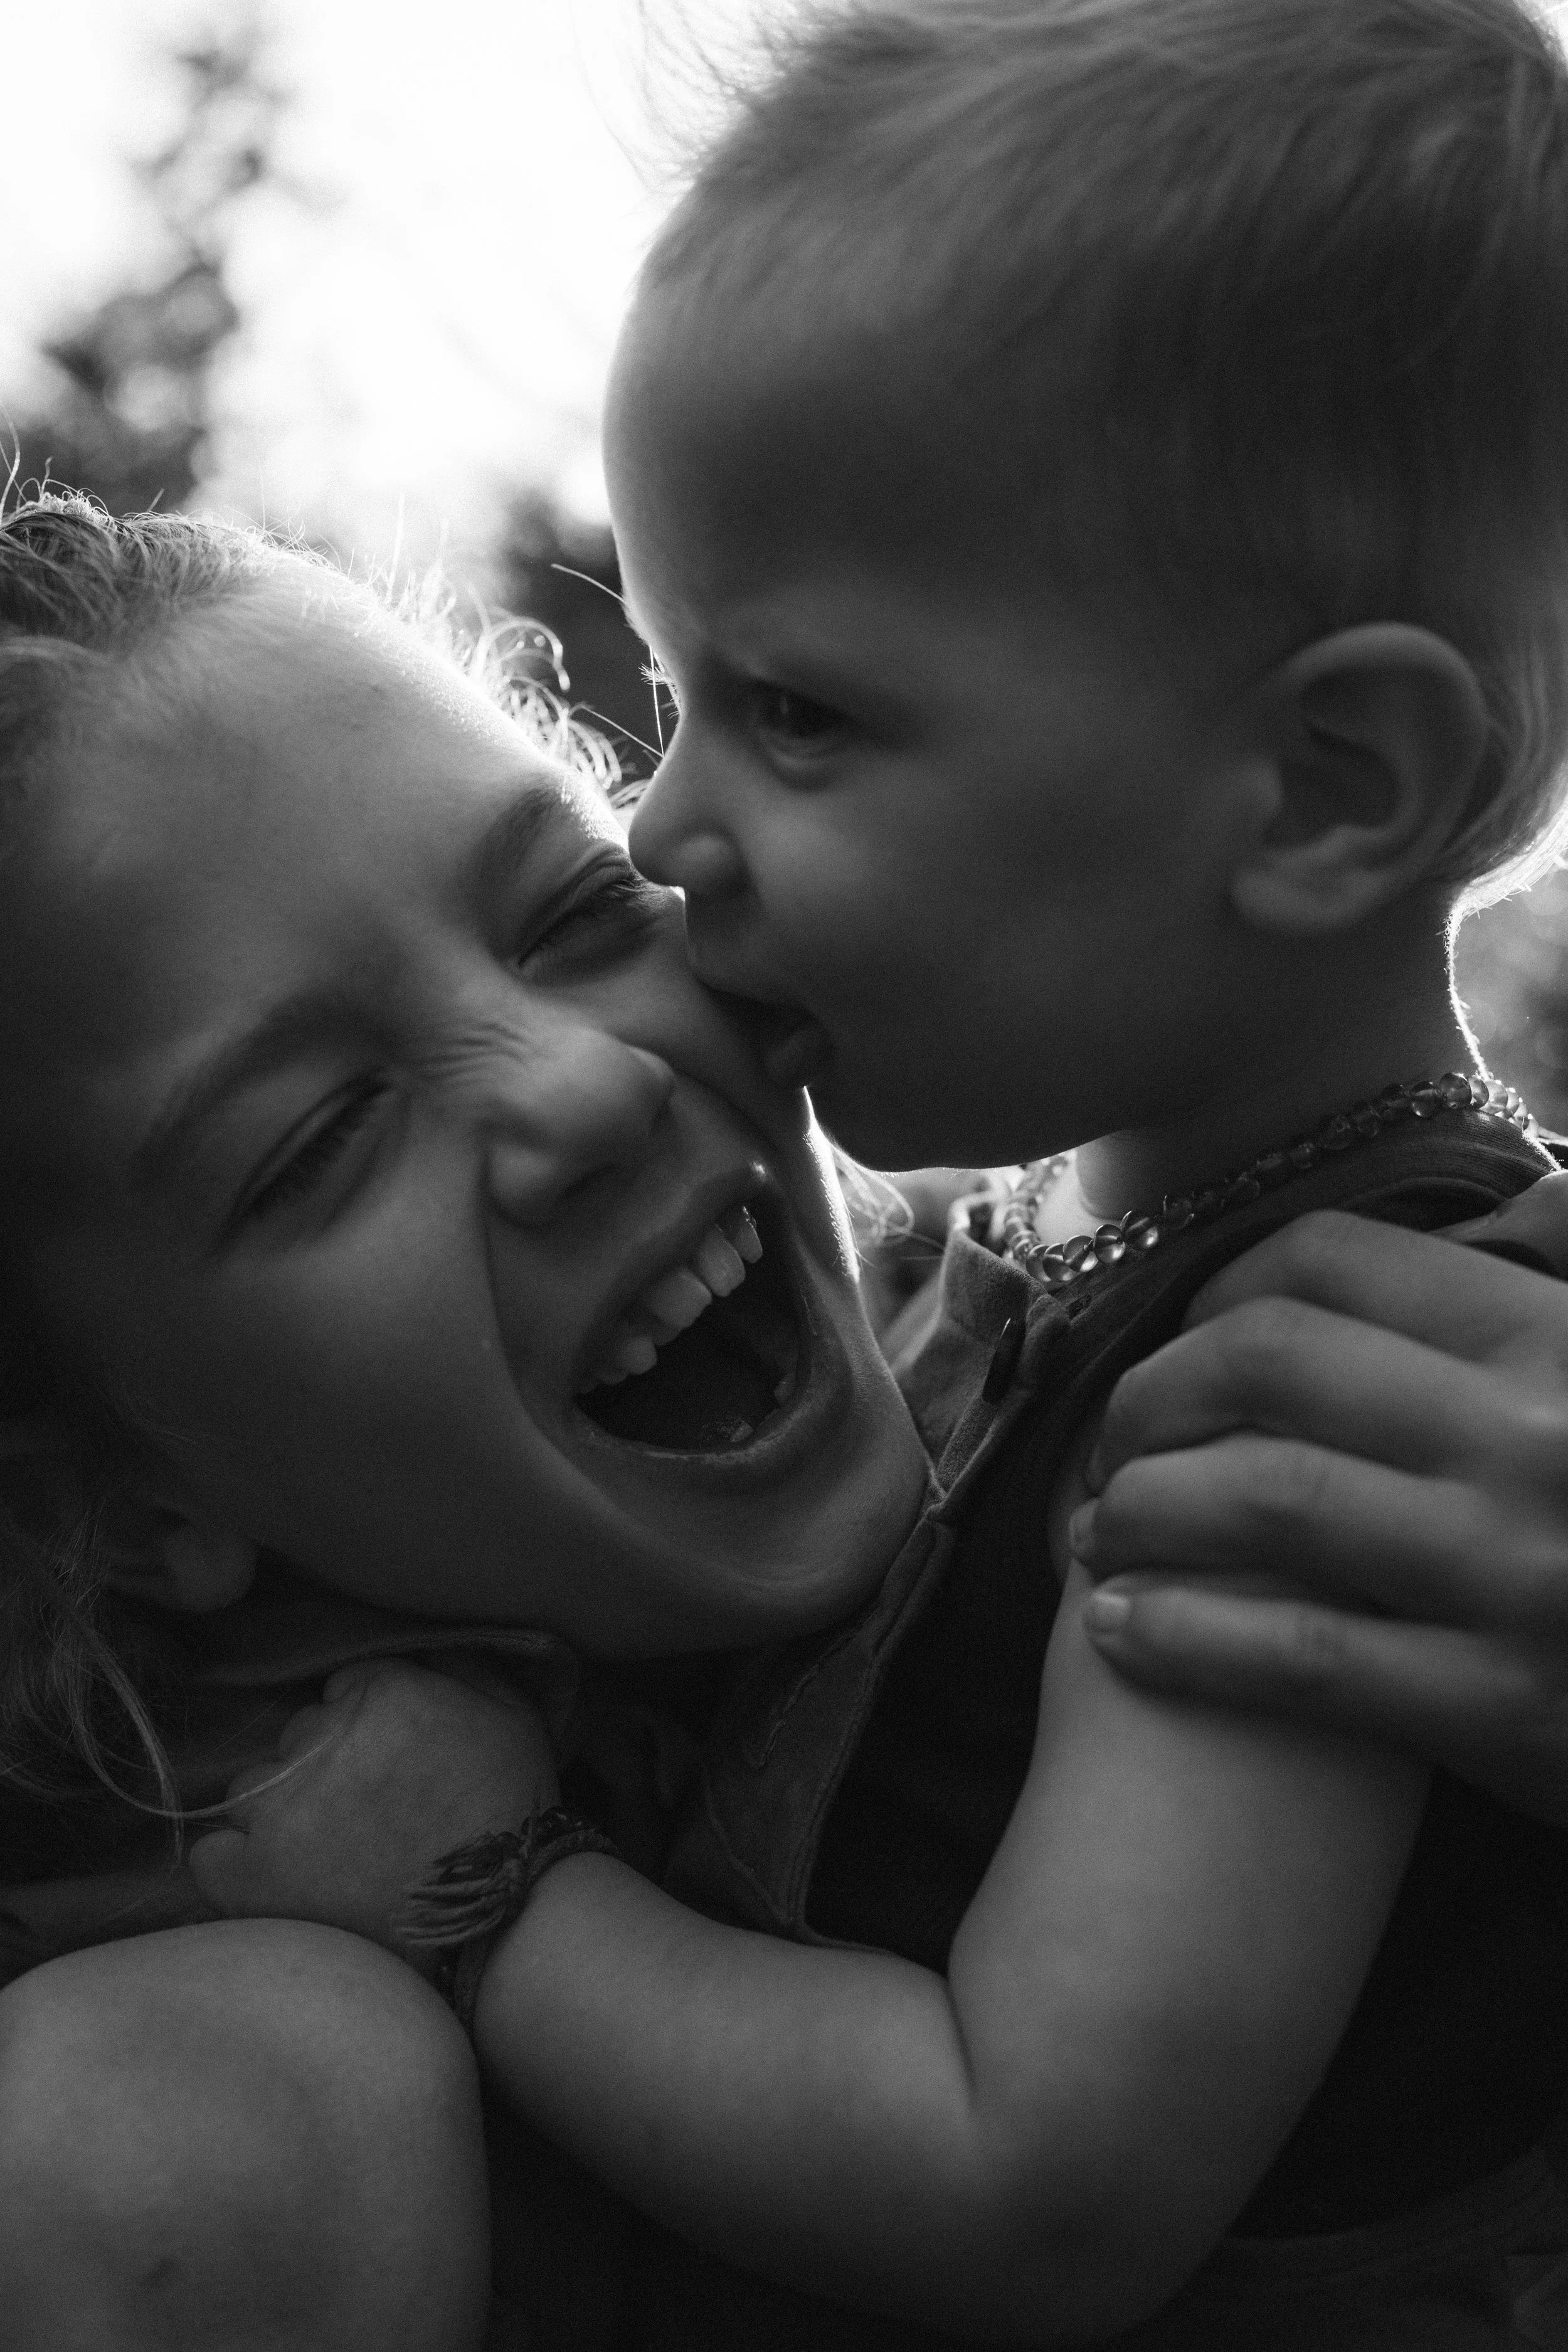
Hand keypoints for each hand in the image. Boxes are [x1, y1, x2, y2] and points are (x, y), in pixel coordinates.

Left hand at [189, 1660, 559, 1949]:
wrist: (502, 1914)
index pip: (345, 1687)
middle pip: (298, 1734)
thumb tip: (423, 1650)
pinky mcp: (256, 1876)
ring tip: (322, 1850)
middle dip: (325, 1763)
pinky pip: (212, 1854)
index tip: (390, 1757)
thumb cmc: (514, 1810)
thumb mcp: (513, 1714)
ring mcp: (281, 1810)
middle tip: (364, 1808)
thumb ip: (461, 1667)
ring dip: (280, 1809)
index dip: (368, 1722)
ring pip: (251, 1786)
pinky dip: (235, 1862)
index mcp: (380, 1694)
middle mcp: (320, 1741)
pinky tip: (271, 1876)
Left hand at [1072, 1181, 1567, 1821]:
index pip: (1330, 1262)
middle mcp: (1533, 1437)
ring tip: (1094, 1531)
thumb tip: (1524, 1214)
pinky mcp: (1503, 1708)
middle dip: (1151, 1397)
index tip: (1178, 1343)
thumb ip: (1567, 1277)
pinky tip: (1115, 1629)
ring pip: (1265, 1500)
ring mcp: (1518, 1573)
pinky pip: (1300, 1657)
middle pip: (1268, 1363)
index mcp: (1553, 1341)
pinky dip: (1182, 1636)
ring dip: (1140, 1508)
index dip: (1215, 1291)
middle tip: (1109, 1444)